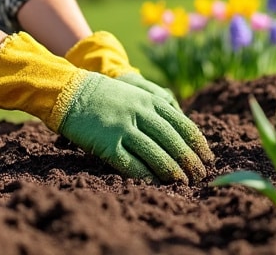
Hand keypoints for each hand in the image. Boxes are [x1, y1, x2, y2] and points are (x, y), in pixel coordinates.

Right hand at [0, 32, 212, 182]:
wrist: (68, 91)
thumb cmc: (103, 92)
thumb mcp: (134, 90)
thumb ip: (156, 103)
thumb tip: (180, 119)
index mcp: (149, 99)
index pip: (182, 124)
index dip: (197, 143)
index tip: (207, 157)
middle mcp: (140, 112)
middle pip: (173, 141)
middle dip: (189, 160)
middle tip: (199, 176)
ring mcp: (123, 128)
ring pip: (156, 154)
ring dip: (172, 171)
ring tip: (182, 183)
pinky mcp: (107, 143)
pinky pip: (131, 164)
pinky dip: (145, 177)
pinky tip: (155, 185)